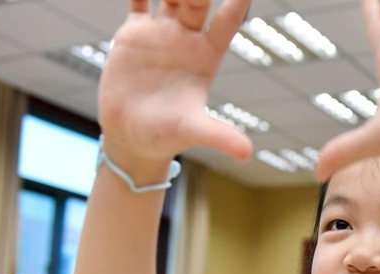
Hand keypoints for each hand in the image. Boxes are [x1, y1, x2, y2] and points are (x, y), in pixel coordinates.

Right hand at [98, 0, 251, 171]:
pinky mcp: (133, 35)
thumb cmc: (167, 135)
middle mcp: (187, 39)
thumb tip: (246, 153)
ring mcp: (161, 34)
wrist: (133, 137)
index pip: (228, 20)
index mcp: (207, 56)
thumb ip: (218, 136)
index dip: (237, 0)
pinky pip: (138, 2)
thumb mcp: (192, 131)